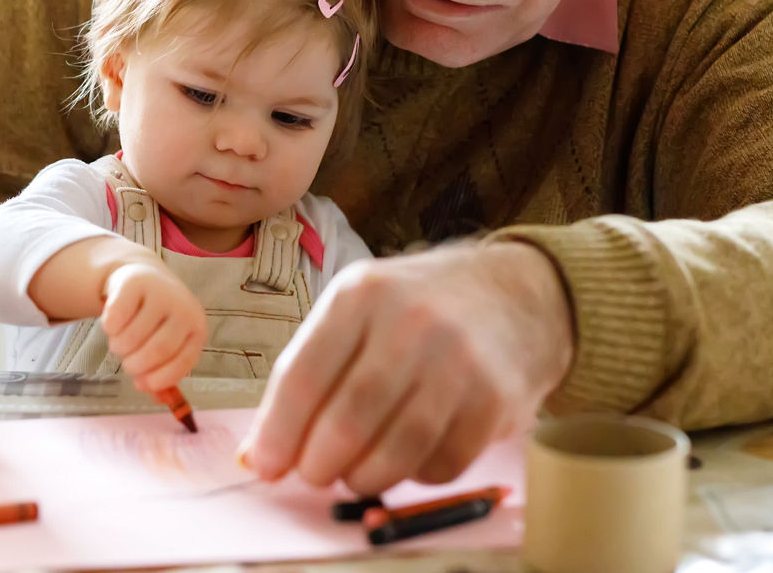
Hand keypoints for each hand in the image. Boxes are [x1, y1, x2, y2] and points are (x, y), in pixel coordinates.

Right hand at [100, 261, 207, 393]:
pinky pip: (116, 317)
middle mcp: (184, 309)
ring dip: (119, 348)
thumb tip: (159, 400)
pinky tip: (112, 325)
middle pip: (158, 350)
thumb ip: (164, 371)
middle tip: (127, 363)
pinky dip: (109, 328)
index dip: (160, 378)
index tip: (141, 385)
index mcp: (196, 328)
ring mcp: (160, 293)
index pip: (182, 361)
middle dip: (136, 365)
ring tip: (119, 343)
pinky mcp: (135, 283)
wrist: (144, 277)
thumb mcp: (168, 343)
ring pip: (133, 336)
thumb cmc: (157, 319)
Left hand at [237, 241, 573, 494]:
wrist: (513, 295)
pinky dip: (414, 476)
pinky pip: (440, 464)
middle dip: (318, 464)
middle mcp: (410, 322)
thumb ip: (308, 373)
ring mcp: (458, 361)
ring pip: (394, 452)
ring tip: (355, 474)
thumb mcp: (357, 311)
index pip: (302, 377)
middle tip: (313, 473)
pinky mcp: (496, 400)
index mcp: (361, 294)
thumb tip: (259, 453)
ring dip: (363, 478)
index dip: (277, 433)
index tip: (264, 466)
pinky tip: (406, 460)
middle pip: (346, 421)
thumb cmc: (417, 308)